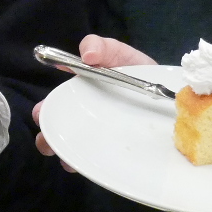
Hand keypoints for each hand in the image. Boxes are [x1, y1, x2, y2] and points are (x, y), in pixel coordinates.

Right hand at [33, 34, 154, 168]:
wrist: (170, 93)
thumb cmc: (138, 70)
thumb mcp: (118, 53)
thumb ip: (101, 47)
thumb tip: (86, 56)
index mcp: (80, 94)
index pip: (56, 103)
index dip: (45, 111)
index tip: (41, 114)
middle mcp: (85, 116)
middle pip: (61, 129)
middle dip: (48, 137)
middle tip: (47, 141)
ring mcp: (101, 135)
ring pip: (77, 147)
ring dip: (66, 153)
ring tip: (65, 159)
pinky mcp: (116, 150)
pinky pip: (99, 160)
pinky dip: (90, 164)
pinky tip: (88, 164)